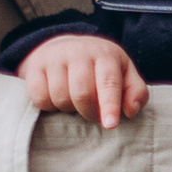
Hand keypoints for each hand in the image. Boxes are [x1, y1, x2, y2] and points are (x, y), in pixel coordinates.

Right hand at [20, 32, 148, 127]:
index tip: (110, 125)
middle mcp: (79, 52)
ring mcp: (54, 58)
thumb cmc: (101, 68)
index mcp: (105, 54)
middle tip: (93, 114)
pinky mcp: (35, 68)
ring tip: (75, 103)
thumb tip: (131, 111)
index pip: (108, 82)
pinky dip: (49, 106)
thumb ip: (136, 92)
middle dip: (89, 112)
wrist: (65, 47)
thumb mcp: (124, 74)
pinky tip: (57, 100)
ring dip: (69, 109)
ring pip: (60, 97)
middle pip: (82, 93)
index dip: (110, 105)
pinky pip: (39, 98)